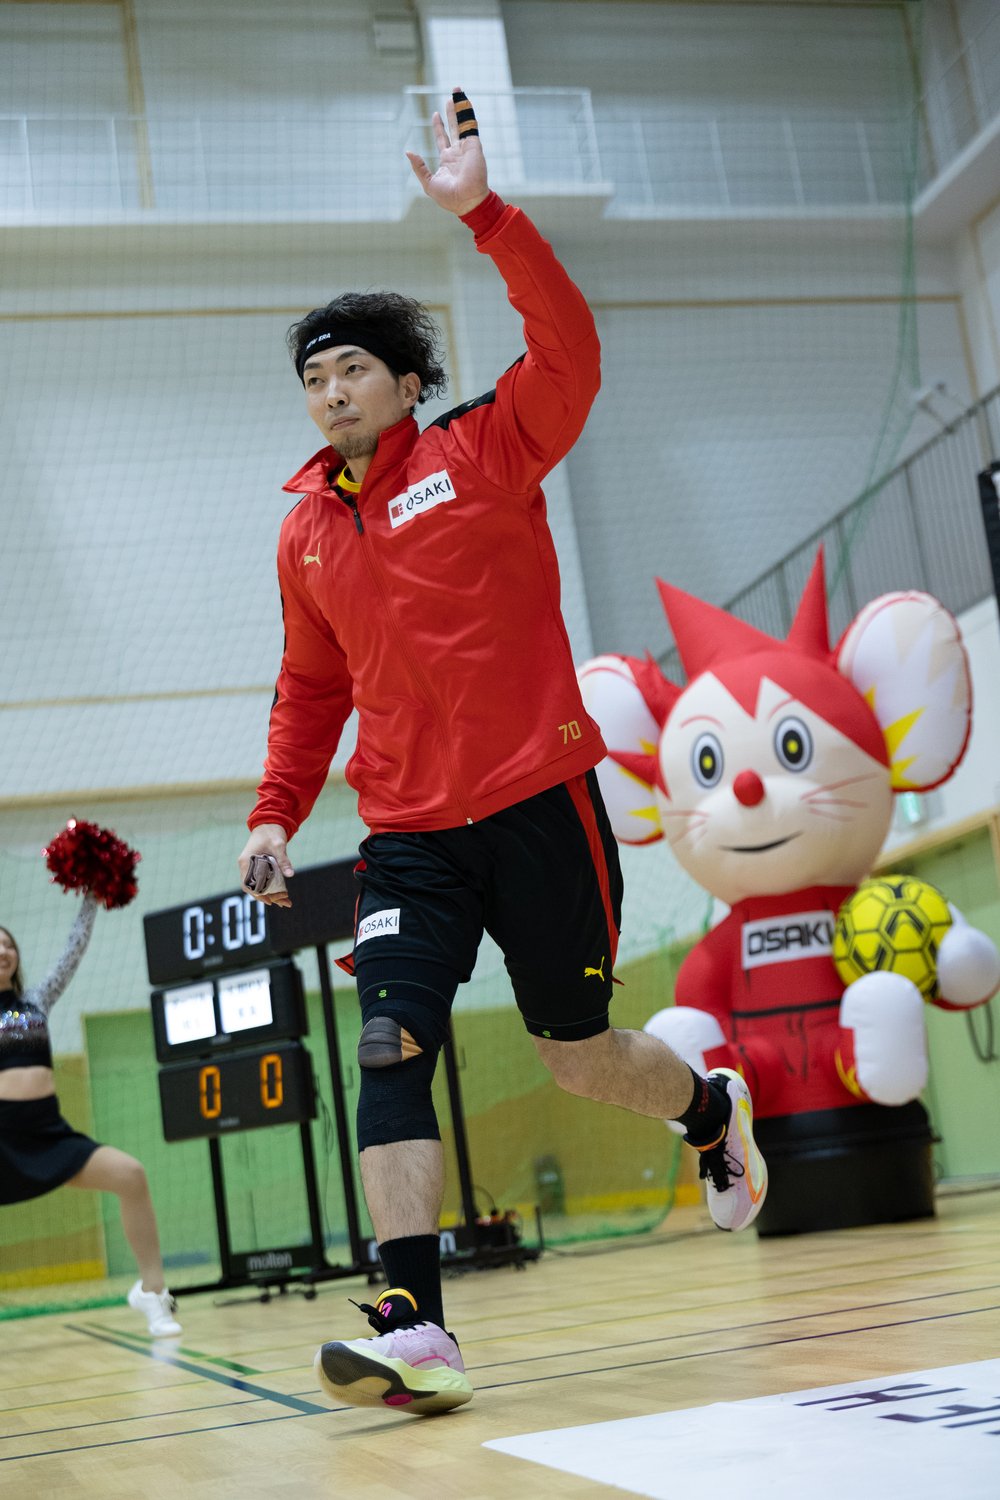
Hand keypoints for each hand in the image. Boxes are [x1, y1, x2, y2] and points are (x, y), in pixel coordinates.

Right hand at [238, 824, 293, 907]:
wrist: (269, 822)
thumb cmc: (271, 832)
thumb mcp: (279, 845)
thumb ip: (283, 860)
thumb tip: (290, 874)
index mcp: (246, 862)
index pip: (248, 884)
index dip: (258, 895)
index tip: (271, 901)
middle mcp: (246, 865)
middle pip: (254, 887)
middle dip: (269, 896)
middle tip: (284, 902)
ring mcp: (251, 866)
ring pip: (258, 885)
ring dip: (271, 893)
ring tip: (286, 901)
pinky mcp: (257, 865)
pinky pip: (262, 880)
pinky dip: (271, 887)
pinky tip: (282, 892)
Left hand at [406, 87, 488, 216]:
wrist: (466, 201)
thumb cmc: (448, 197)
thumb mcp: (428, 182)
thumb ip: (419, 167)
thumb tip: (409, 151)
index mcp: (447, 160)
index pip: (442, 138)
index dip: (438, 126)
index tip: (435, 114)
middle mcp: (457, 152)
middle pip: (453, 126)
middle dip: (451, 111)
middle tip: (450, 97)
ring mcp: (466, 147)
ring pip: (462, 122)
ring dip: (459, 106)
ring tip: (456, 90)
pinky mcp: (474, 145)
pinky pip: (470, 124)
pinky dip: (467, 111)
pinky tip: (463, 99)